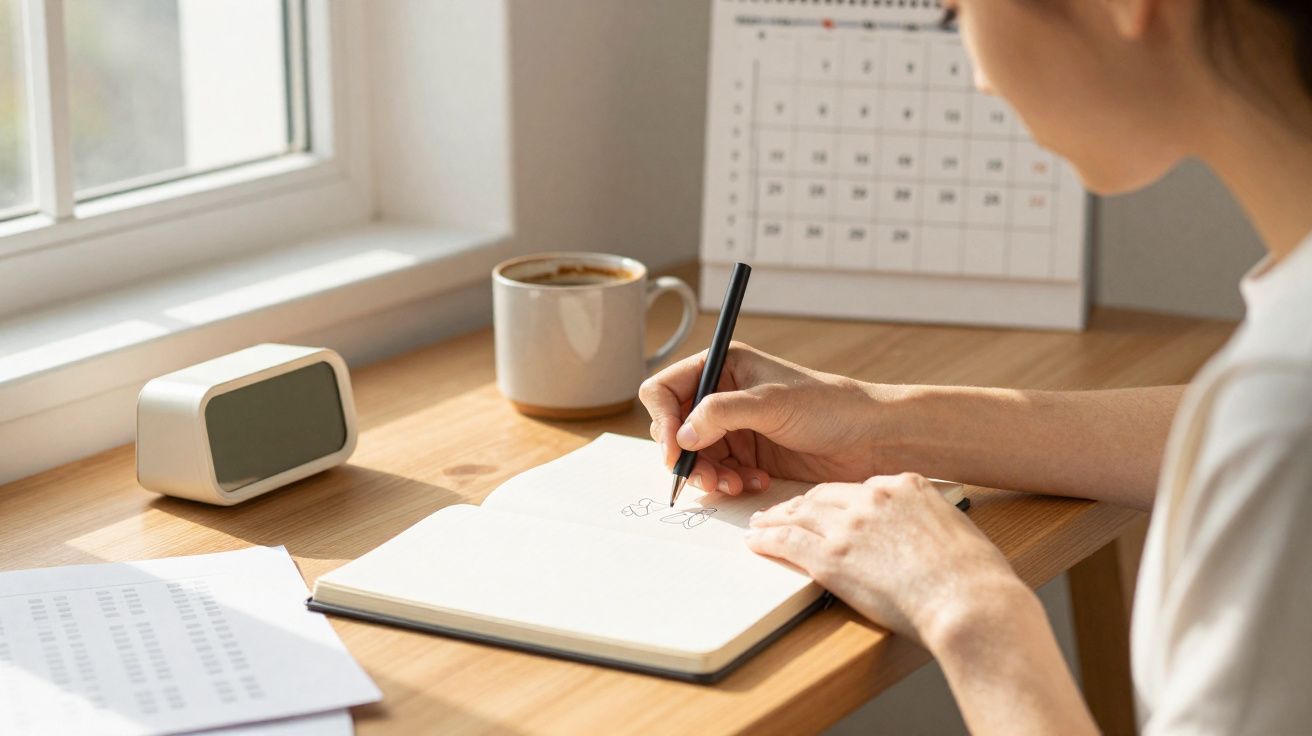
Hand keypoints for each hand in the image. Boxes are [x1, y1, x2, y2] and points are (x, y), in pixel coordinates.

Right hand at [639, 343, 896, 493]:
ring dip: (708, 475)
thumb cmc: (830, 406)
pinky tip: (755, 482)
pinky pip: (719, 473)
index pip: (666, 389)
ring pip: (694, 456)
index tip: (675, 451)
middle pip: (674, 428)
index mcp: (723, 366)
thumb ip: (721, 413)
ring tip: (734, 484)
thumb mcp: (771, 403)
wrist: (870, 439)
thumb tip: (682, 434)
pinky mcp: (748, 455)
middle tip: (706, 478)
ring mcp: (734, 427)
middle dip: (686, 456)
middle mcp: (723, 395)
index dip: (663, 419)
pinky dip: (729, 482)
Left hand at [745, 472, 1024, 645]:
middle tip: (782, 511)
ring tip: (759, 523)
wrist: (970, 602)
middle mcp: (873, 498)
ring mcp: (850, 527)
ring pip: (800, 515)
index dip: (835, 499)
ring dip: (775, 518)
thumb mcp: (955, 529)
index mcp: (906, 486)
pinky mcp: (832, 558)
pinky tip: (756, 541)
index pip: (857, 488)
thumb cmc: (975, 578)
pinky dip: (768, 540)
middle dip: (799, 504)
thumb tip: (920, 534)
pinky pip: (789, 543)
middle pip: (823, 496)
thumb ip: (927, 522)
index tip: (824, 505)